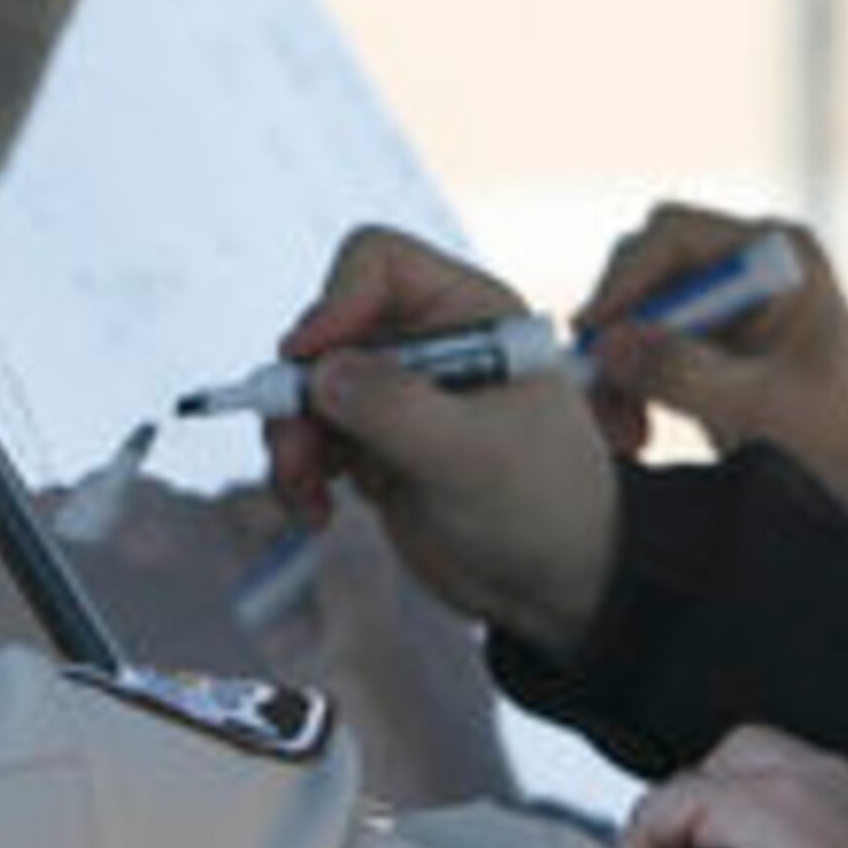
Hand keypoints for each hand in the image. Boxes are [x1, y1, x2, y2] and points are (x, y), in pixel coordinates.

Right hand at [264, 224, 622, 656]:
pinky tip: (316, 511)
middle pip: (326, 326)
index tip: (310, 359)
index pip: (379, 263)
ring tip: (303, 490)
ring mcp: (395, 394)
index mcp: (470, 314)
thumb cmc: (546, 506)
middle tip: (297, 453)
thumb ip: (399, 409)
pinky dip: (298, 470)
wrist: (558, 584)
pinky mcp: (371, 444)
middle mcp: (427, 341)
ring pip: (306, 386)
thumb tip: (321, 372)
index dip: (337, 301)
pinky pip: (307, 436)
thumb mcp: (477, 456)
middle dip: (299, 387)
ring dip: (289, 435)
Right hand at [577, 203, 847, 534]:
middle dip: (617, 331)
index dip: (625, 280)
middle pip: (643, 269)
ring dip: (615, 370)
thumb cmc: (840, 434)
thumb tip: (608, 344)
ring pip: (633, 313)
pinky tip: (637, 433)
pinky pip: (640, 348)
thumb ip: (686, 371)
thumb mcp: (763, 406)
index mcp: (777, 252)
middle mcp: (745, 262)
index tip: (592, 332)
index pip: (675, 236)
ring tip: (625, 434)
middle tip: (598, 390)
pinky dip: (626, 388)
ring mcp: (722, 299)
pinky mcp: (704, 339)